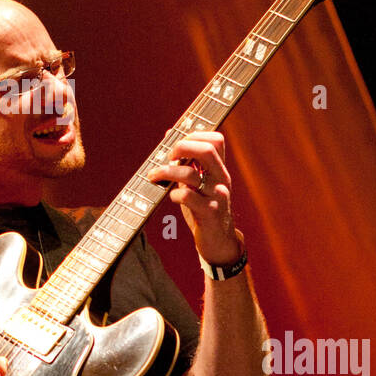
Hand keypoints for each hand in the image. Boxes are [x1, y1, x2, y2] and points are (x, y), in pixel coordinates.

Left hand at [146, 131, 242, 265]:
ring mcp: (217, 196)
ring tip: (154, 176)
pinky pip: (188, 197)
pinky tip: (171, 197)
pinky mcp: (210, 213)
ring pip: (191, 174)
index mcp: (219, 169)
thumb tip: (169, 134)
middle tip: (168, 157)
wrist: (218, 242)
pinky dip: (174, 194)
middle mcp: (222, 179)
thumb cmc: (203, 209)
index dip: (195, 134)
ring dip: (167, 172)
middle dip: (182, 147)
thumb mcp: (197, 183)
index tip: (177, 145)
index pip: (216, 139)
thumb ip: (187, 162)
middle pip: (207, 150)